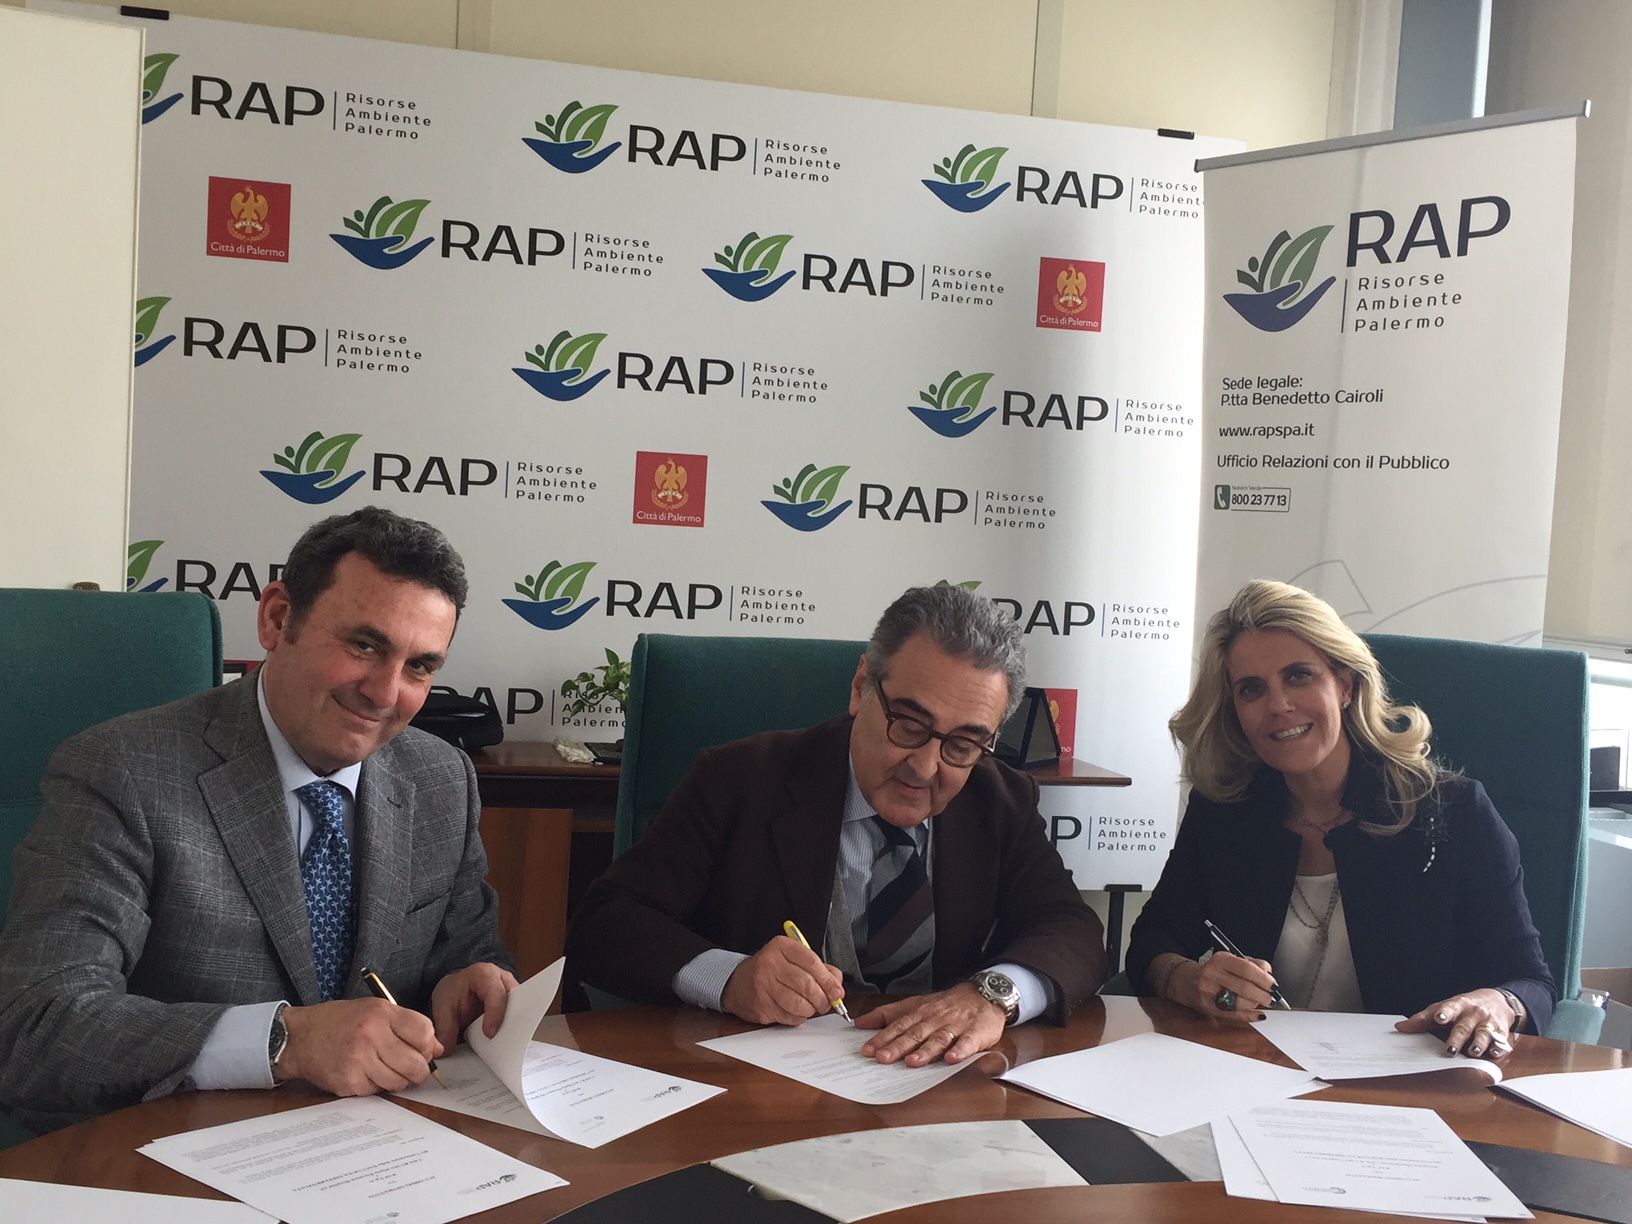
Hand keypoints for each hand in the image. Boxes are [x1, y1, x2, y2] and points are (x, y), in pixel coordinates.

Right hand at [276, 998, 442, 1094]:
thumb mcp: (374, 1010)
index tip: (424, 1050)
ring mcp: (359, 1061)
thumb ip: (406, 1025)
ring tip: (384, 1068)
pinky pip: (376, 1091)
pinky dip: (375, 1086)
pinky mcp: (348, 1082)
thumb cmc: (340, 1022)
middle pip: (416, 1063)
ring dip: (397, 1080)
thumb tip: (437, 1049)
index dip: (429, 1045)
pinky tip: (364, 1074)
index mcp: (381, 1013)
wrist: (300, 1037)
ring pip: (398, 1082)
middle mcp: (371, 1036)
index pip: (424, 1033)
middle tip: (412, 1068)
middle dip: (419, 1070)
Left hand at [431, 962, 519, 1050]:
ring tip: (505, 1045)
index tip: (489, 1034)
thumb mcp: (443, 1009)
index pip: (495, 993)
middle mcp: (502, 978)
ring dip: (513, 1027)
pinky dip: (513, 1030)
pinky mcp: (514, 1003)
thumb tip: (447, 1051)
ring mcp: (511, 990)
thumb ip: (445, 1030)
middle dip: (510, 1021)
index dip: (495, 1013)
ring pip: (521, 1009)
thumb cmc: (452, 993)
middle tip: (503, 1044)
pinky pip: (519, 1016)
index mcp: (484, 974)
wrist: (455, 990)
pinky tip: (506, 1043)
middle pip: (514, 1000)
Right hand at [721, 936, 845, 1025]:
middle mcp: (770, 963)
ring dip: (810, 1010)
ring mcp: (763, 985)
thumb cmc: (771, 970)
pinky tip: (796, 1011)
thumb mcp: (792, 959)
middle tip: (827, 1004)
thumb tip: (837, 985)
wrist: (738, 982)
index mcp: (782, 947)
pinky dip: (798, 1017)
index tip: (837, 992)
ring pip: (798, 1003)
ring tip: (810, 1007)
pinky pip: (788, 1016)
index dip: (828, 980)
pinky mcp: (761, 1005)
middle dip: (822, 998)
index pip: (811, 962)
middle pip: (806, 984)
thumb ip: (818, 968)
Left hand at [855, 982, 1005, 1065]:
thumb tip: (861, 1023)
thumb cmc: (946, 1005)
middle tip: (883, 1059)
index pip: (898, 1026)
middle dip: (898, 1046)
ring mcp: (955, 1026)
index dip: (882, 1038)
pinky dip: (960, 1051)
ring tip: (912, 1062)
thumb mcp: (915, 1004)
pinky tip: (952, 1059)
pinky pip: (967, 1043)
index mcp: (920, 1013)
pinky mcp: (975, 1033)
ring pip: (938, 1039)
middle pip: (915, 1034)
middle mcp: (935, 1019)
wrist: (983, 995)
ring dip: (925, 1051)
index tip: (867, 1050)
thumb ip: (888, 1014)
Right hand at [1171, 952, 1275, 1021]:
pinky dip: (1249, 1016)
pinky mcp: (1209, 1008)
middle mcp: (1213, 975)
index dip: (1264, 979)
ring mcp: (1209, 993)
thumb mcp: (1230, 960)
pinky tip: (1257, 1014)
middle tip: (1271, 997)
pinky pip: (1234, 1015)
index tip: (1273, 985)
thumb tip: (1269, 974)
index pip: (1246, 969)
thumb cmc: (1213, 971)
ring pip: (1240, 1002)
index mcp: (1220, 960)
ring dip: (1256, 1004)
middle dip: (1263, 995)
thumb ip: (1252, 964)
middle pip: (1245, 987)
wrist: (1186, 982)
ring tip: (1260, 1002)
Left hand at [1396, 988, 1516, 1057]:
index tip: (1439, 1018)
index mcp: (1457, 1005)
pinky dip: (1499, 1047)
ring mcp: (1488, 1022)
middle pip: (1464, 1027)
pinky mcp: (1502, 1031)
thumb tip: (1400, 1028)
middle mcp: (1473, 1013)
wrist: (1497, 1000)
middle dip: (1458, 1038)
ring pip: (1484, 1034)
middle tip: (1451, 1050)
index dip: (1444, 1013)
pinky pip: (1501, 1041)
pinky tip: (1495, 1053)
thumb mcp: (1444, 1007)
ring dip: (1479, 1044)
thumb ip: (1423, 1019)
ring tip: (1473, 1052)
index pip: (1449, 1008)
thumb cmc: (1464, 1006)